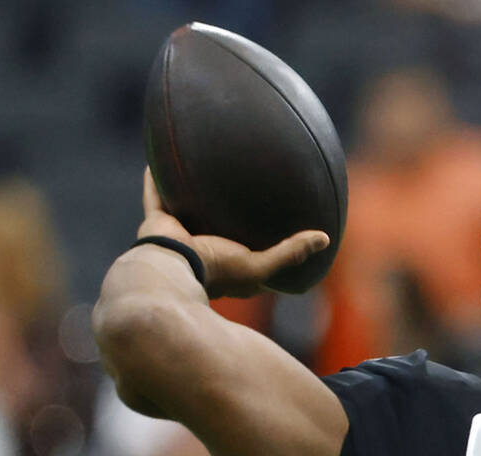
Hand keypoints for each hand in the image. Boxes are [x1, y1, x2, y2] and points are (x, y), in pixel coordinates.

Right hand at [136, 167, 328, 298]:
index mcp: (227, 268)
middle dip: (226, 215)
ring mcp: (177, 238)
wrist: (169, 271)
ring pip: (185, 210)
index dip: (263, 247)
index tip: (278, 230)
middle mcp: (201, 253)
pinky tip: (158, 160)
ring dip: (189, 194)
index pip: (249, 258)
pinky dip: (155, 181)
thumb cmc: (215, 271)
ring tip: (200, 172)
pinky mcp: (156, 225)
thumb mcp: (259, 265)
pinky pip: (156, 196)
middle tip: (241, 191)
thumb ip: (290, 252)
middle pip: (216, 228)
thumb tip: (325, 238)